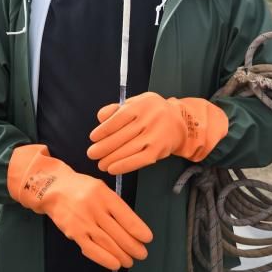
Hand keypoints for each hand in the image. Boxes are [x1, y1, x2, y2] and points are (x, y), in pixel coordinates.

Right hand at [7, 144, 152, 269]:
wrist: (53, 189)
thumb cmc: (82, 188)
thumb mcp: (100, 188)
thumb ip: (114, 205)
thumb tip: (133, 227)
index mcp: (104, 194)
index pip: (125, 214)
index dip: (138, 229)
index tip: (147, 238)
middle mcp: (94, 207)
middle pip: (117, 231)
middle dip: (133, 245)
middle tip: (142, 254)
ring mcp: (82, 221)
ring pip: (106, 242)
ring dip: (121, 254)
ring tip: (130, 261)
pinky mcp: (73, 232)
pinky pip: (90, 249)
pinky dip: (104, 258)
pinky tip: (115, 264)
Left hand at [88, 92, 227, 174]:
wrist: (180, 121)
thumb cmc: (151, 111)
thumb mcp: (135, 103)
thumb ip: (116, 109)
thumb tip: (100, 118)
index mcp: (140, 106)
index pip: (118, 119)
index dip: (104, 130)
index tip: (92, 138)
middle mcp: (148, 119)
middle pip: (122, 136)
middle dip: (104, 147)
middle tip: (91, 154)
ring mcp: (155, 135)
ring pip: (129, 149)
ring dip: (112, 159)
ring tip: (100, 164)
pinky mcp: (159, 150)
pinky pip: (140, 160)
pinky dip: (125, 165)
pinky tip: (113, 169)